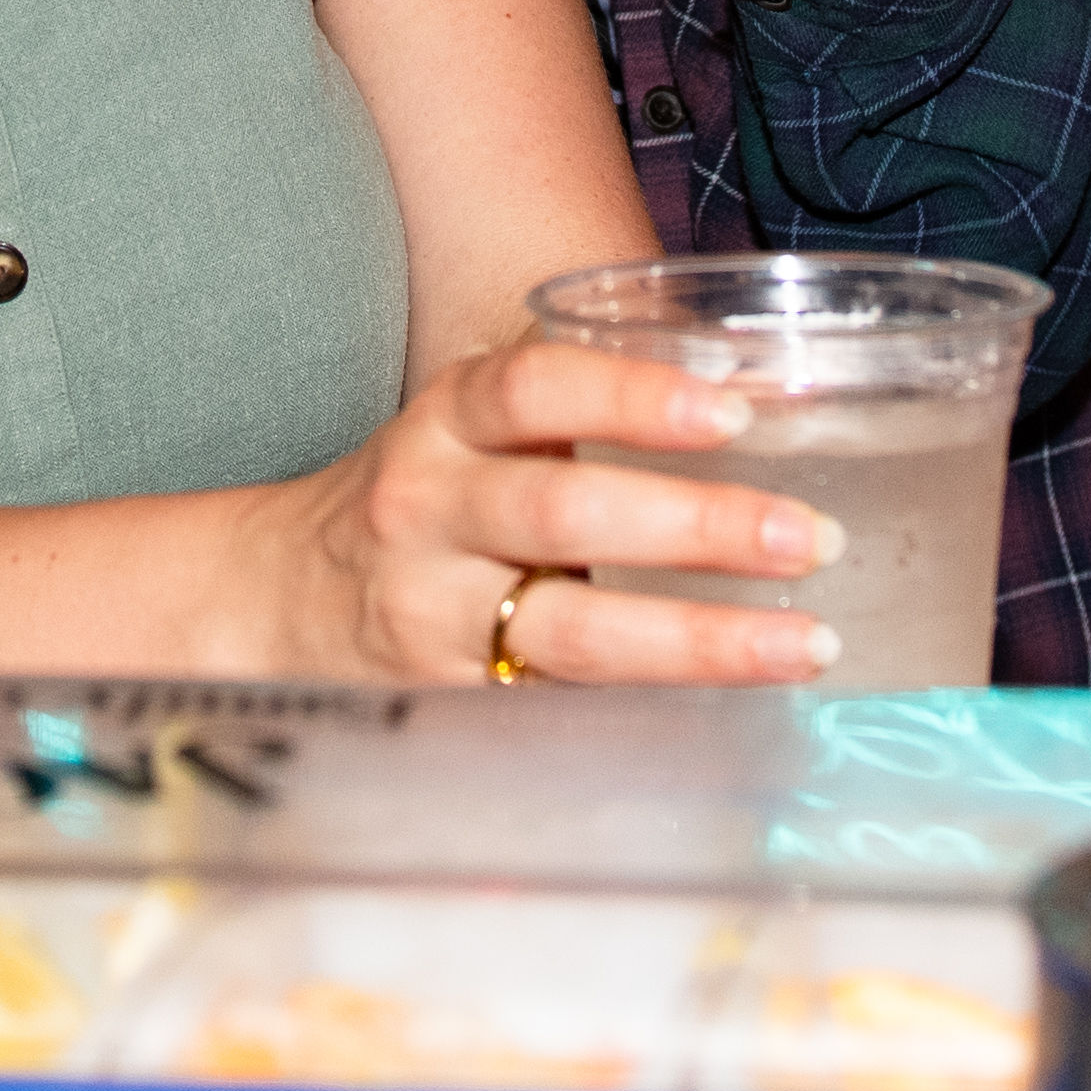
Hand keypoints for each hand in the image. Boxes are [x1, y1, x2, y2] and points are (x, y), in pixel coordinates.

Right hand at [314, 325, 848, 686]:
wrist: (282, 600)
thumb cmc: (427, 500)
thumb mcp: (476, 429)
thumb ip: (586, 408)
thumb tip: (769, 389)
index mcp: (450, 419)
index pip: (536, 386)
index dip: (636, 396)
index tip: (736, 413)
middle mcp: (432, 507)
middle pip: (565, 512)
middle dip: (699, 526)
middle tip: (809, 537)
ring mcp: (435, 612)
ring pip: (572, 634)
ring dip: (701, 638)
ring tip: (802, 642)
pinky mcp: (452, 700)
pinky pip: (564, 703)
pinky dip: (657, 704)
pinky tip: (736, 702)